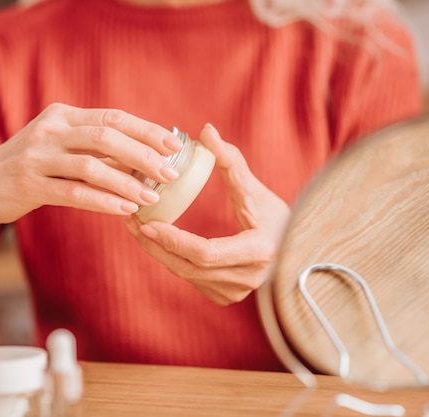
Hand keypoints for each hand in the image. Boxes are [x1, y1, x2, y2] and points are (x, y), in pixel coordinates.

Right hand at [0, 103, 181, 260]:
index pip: (113, 117)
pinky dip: (103, 201)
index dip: (146, 130)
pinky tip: (125, 209)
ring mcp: (36, 157)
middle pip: (106, 137)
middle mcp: (49, 130)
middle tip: (170, 174)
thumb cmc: (29, 167)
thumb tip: (143, 157)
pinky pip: (73, 193)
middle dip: (143, 155)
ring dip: (127, 183)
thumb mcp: (58, 145)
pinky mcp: (27, 184)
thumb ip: (92, 147)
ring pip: (91, 166)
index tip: (175, 145)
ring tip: (152, 198)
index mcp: (62, 115)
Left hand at [125, 124, 290, 305]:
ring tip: (138, 228)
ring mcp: (237, 292)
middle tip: (132, 222)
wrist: (296, 250)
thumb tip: (206, 130)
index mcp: (258, 251)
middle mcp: (248, 278)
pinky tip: (158, 242)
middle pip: (188, 267)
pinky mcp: (227, 297)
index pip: (205, 253)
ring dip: (159, 253)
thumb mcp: (255, 189)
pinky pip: (192, 279)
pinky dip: (173, 260)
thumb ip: (230, 160)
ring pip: (186, 275)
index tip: (146, 224)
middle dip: (156, 245)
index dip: (173, 240)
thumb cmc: (278, 218)